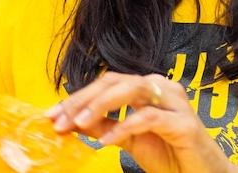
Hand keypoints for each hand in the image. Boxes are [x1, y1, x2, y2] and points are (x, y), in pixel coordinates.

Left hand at [48, 72, 232, 172]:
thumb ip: (104, 126)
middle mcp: (161, 87)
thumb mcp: (129, 140)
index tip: (52, 115)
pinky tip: (108, 140)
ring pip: (132, 90)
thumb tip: (71, 121)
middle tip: (61, 119)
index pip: (106, 83)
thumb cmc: (171, 154)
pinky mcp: (184, 123)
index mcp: (146, 88)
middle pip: (115, 81)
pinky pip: (150, 117)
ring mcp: (175, 103)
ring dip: (101, 105)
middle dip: (83, 100)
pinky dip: (126, 126)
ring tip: (79, 123)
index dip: (77, 97)